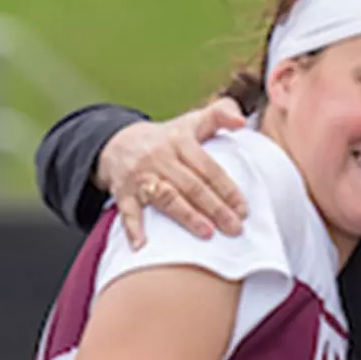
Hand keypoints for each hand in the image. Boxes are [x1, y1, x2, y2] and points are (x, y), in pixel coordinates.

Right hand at [97, 98, 250, 249]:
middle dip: (214, 208)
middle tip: (234, 228)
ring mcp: (140, 175)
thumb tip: (243, 121)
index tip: (243, 209)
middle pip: (191, 185)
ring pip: (166, 197)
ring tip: (206, 233)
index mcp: (180, 141)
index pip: (208, 167)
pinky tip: (142, 245)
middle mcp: (160, 157)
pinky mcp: (122, 191)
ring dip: (186, 216)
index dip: (227, 188)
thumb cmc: (166, 138)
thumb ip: (220, 114)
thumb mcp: (191, 121)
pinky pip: (127, 210)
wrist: (118, 142)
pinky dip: (132, 228)